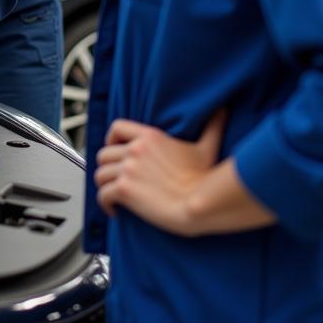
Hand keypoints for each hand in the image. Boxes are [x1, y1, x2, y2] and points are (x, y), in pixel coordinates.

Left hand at [94, 110, 226, 235]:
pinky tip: (114, 211)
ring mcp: (128, 170)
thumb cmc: (204, 179)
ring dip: (105, 186)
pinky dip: (105, 204)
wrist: (200, 203)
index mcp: (149, 137)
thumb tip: (223, 111)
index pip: (117, 127)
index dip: (111, 139)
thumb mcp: (207, 147)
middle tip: (115, 178)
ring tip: (113, 195)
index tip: (115, 149)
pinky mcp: (124, 190)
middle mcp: (135, 150)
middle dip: (107, 167)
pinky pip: (102, 195)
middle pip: (104, 154)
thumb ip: (212, 127)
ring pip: (99, 174)